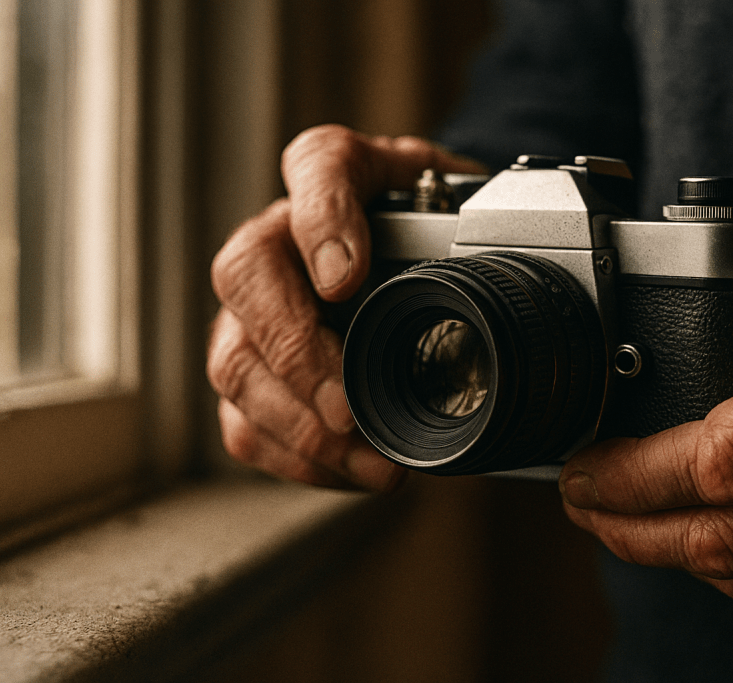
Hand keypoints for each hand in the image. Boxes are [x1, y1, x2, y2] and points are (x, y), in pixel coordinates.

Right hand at [208, 125, 484, 489]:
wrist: (415, 249)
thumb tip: (498, 291)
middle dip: (294, 350)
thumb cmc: (435, 226)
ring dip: (295, 422)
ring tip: (366, 461)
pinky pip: (241, 416)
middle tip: (345, 406)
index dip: (323, 222)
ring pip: (234, 358)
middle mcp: (280, 232)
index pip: (318, 165)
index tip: (345, 279)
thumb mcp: (467, 207)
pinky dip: (291, 454)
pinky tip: (344, 467)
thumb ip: (475, 224)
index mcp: (339, 171)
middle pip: (247, 274)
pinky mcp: (250, 364)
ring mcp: (254, 302)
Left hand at [559, 235, 732, 603]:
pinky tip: (696, 534)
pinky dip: (728, 565)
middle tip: (580, 498)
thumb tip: (704, 285)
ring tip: (617, 519)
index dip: (632, 476)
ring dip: (665, 552)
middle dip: (625, 525)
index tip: (586, 463)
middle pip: (716, 535)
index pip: (717, 462)